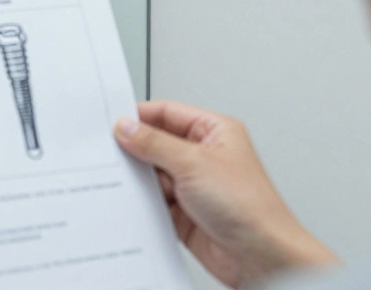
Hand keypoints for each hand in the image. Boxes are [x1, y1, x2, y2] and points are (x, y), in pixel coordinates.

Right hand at [115, 101, 336, 288]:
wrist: (261, 256)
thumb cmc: (249, 206)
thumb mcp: (193, 162)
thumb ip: (154, 143)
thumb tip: (127, 127)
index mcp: (213, 131)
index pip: (167, 113)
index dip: (139, 116)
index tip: (112, 123)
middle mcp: (203, 156)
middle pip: (156, 144)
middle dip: (135, 150)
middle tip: (108, 153)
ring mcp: (193, 185)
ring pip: (152, 175)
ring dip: (138, 180)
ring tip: (121, 180)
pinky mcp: (184, 212)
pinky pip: (154, 202)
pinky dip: (142, 203)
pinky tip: (131, 203)